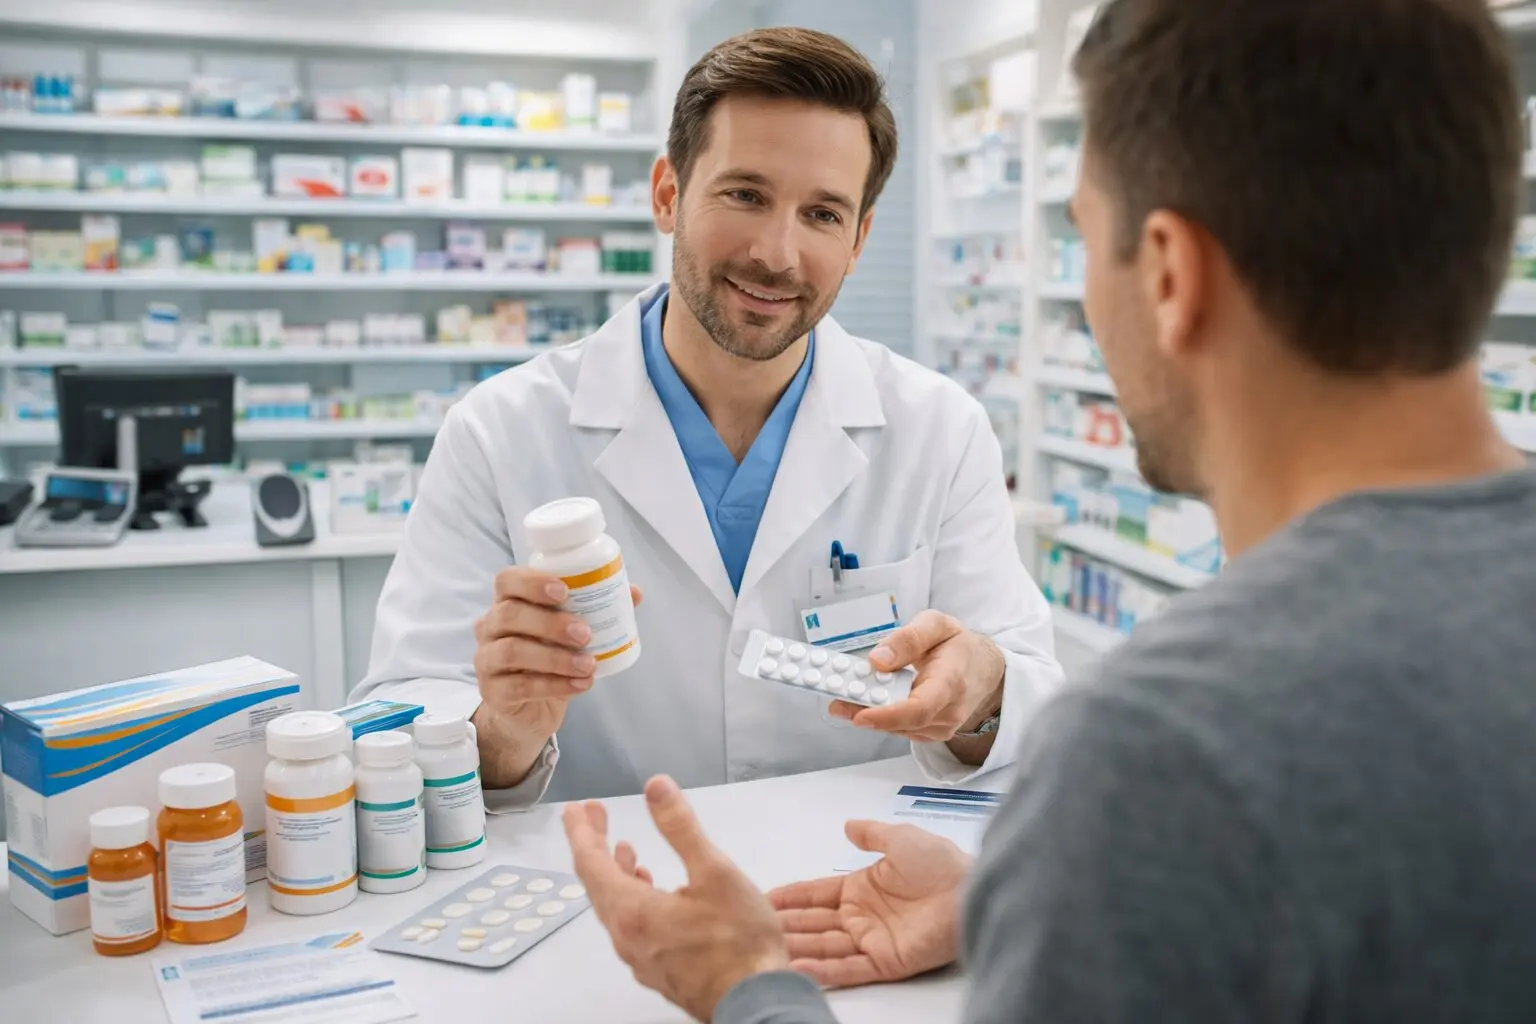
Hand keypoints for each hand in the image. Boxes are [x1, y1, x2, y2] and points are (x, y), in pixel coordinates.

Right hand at [473, 566, 642, 739]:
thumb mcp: (571, 634)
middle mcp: (489, 627)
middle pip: (509, 614)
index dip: (533, 581)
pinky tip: (581, 685)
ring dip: (556, 657)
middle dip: (551, 622)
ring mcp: (486, 660)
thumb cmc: (549, 659)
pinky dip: (554, 685)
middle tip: (586, 634)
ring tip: (588, 664)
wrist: (529, 709)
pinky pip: (519, 686)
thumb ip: (597, 610)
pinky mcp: (492, 692)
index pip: (507, 580)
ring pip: (512, 651)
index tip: (565, 590)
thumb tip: (635, 592)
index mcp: (507, 602)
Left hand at [563, 776, 788, 1022]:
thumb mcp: (715, 872)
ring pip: (616, 908)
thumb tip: (655, 786)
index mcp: (632, 911)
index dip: (582, 831)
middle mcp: (626, 937)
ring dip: (616, 874)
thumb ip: (681, 828)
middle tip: (597, 818)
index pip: (591, 864)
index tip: (576, 808)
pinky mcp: (659, 971)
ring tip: (625, 851)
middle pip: (598, 885)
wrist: (756, 1003)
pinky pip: (631, 927)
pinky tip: (655, 894)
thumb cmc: (738, 939)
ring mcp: (640, 958)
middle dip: (596, 846)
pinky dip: (633, 899)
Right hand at [770, 820, 970, 987]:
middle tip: (753, 927)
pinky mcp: (886, 961)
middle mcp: (862, 916)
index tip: (764, 898)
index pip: (816, 894)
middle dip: (785, 926)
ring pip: (825, 947)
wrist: (971, 889)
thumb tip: (849, 825)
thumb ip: (872, 834)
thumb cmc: (942, 864)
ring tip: (768, 951)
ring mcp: (872, 940)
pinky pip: (849, 968)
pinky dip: (824, 971)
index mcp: (862, 888)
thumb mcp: (901, 839)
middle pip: (814, 923)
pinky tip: (799, 968)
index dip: (791, 896)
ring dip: (797, 949)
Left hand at [830, 610, 1003, 741]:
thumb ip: (909, 638)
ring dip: (868, 712)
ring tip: (842, 694)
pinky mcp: (932, 732)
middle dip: (864, 710)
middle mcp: (948, 711)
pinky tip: (864, 700)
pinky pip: (901, 728)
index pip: (919, 708)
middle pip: (902, 721)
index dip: (887, 715)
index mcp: (951, 682)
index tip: (859, 714)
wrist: (985, 670)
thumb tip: (878, 659)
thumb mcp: (937, 625)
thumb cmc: (960, 646)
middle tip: (834, 698)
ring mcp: (941, 727)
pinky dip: (881, 715)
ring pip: (898, 727)